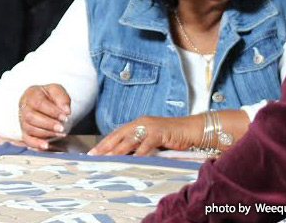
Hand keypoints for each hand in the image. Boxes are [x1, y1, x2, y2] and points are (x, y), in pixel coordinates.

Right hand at [18, 84, 70, 149]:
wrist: (42, 101)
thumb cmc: (49, 96)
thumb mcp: (57, 90)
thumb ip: (62, 98)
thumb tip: (66, 111)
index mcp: (31, 94)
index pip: (39, 103)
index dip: (52, 111)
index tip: (65, 116)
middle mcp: (24, 108)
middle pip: (31, 117)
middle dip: (48, 124)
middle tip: (61, 127)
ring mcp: (23, 120)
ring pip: (30, 129)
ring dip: (46, 133)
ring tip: (60, 134)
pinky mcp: (25, 131)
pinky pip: (27, 139)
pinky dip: (36, 144)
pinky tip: (46, 145)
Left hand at [88, 115, 202, 155]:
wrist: (192, 129)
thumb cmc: (173, 137)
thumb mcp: (152, 141)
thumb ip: (140, 146)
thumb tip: (125, 158)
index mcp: (137, 124)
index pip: (116, 134)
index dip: (104, 143)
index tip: (93, 152)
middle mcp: (141, 123)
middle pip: (118, 136)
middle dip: (104, 147)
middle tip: (93, 156)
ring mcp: (149, 127)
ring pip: (129, 140)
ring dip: (116, 151)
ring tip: (106, 160)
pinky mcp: (159, 133)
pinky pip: (145, 145)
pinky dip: (138, 154)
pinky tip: (130, 161)